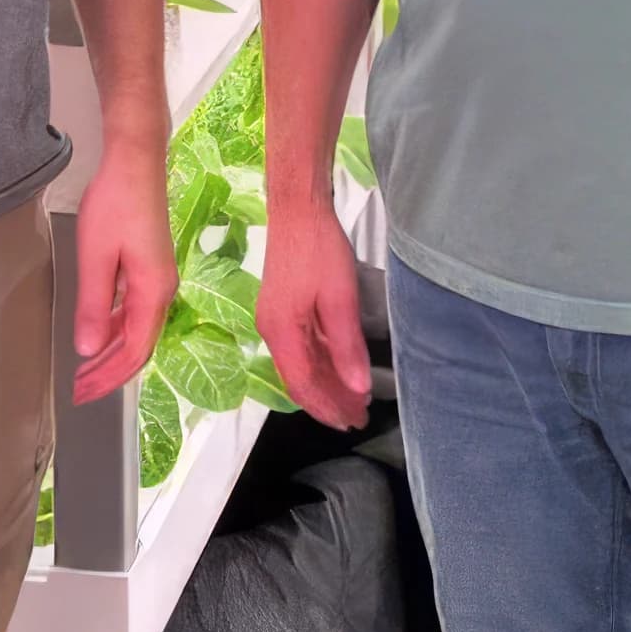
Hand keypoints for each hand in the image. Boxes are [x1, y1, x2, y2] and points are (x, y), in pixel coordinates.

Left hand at [71, 137, 175, 402]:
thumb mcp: (96, 257)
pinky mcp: (149, 267)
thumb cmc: (115, 204)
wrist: (135, 162)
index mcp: (153, 292)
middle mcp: (162, 290)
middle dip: (109, 372)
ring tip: (84, 370)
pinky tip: (97, 333)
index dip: (108, 377)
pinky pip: (134, 311)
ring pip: (136, 330)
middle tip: (78, 390)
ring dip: (111, 353)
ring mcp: (157, 279)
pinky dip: (114, 329)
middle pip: (138, 346)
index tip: (81, 393)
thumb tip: (88, 351)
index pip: (134, 352)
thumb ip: (93, 305)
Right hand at [259, 186, 372, 428]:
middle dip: (328, 401)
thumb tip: (357, 387)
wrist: (298, 210)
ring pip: (301, 364)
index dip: (328, 407)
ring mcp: (275, 320)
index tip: (353, 421)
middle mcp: (272, 331)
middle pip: (299, 378)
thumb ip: (347, 346)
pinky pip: (302, 347)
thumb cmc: (318, 250)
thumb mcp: (340, 299)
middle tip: (358, 417)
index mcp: (282, 332)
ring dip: (326, 383)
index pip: (303, 385)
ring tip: (353, 399)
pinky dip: (322, 363)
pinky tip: (339, 368)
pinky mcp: (283, 308)